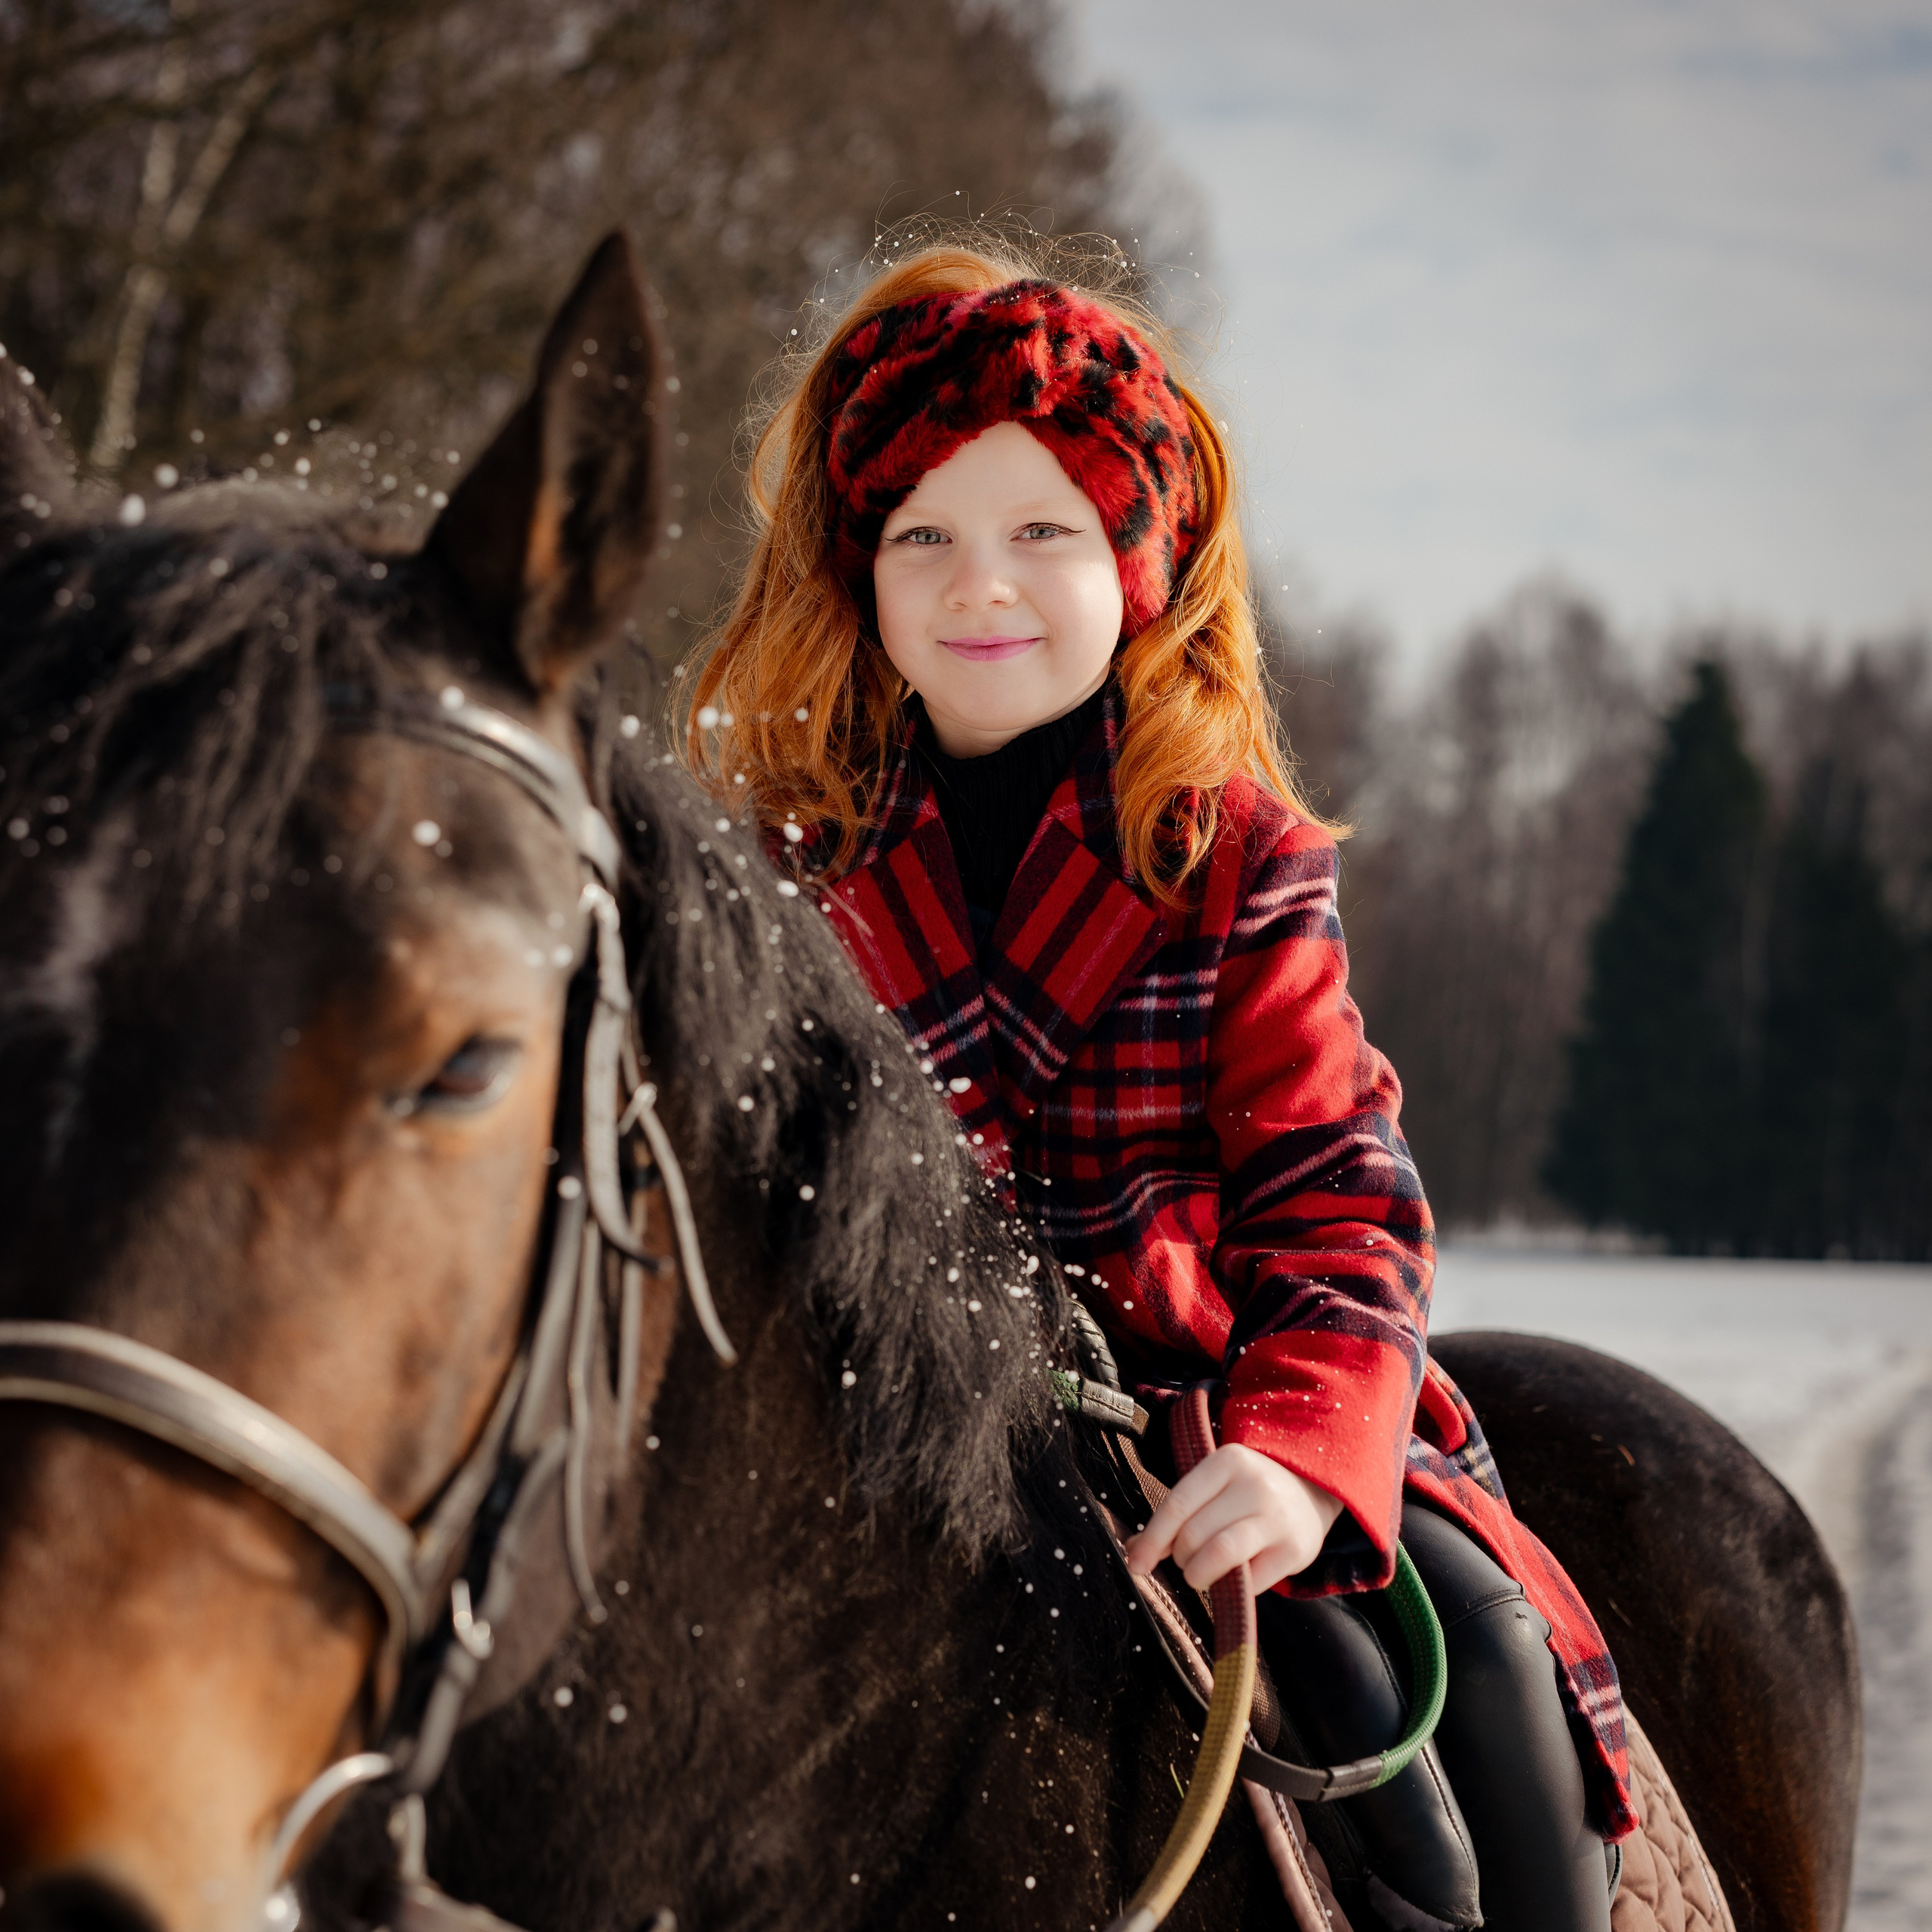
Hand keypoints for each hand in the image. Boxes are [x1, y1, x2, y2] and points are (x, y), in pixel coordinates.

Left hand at [1124, 1444, 1344, 1594]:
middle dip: (1180, 1557)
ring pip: (1220, 1555)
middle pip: (1195, 1534)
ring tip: (1199, 1575)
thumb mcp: (1214, 1486)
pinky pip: (1249, 1582)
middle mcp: (1254, 1485)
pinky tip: (1233, 1577)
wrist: (1310, 1490)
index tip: (1136, 1564)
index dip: (1153, 1538)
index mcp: (1227, 1462)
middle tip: (1185, 1560)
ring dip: (1198, 1575)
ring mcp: (1277, 1517)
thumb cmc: (1247, 1491)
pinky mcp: (1295, 1550)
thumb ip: (1178, 1513)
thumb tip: (1136, 1552)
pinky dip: (1232, 1587)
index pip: (1178, 1504)